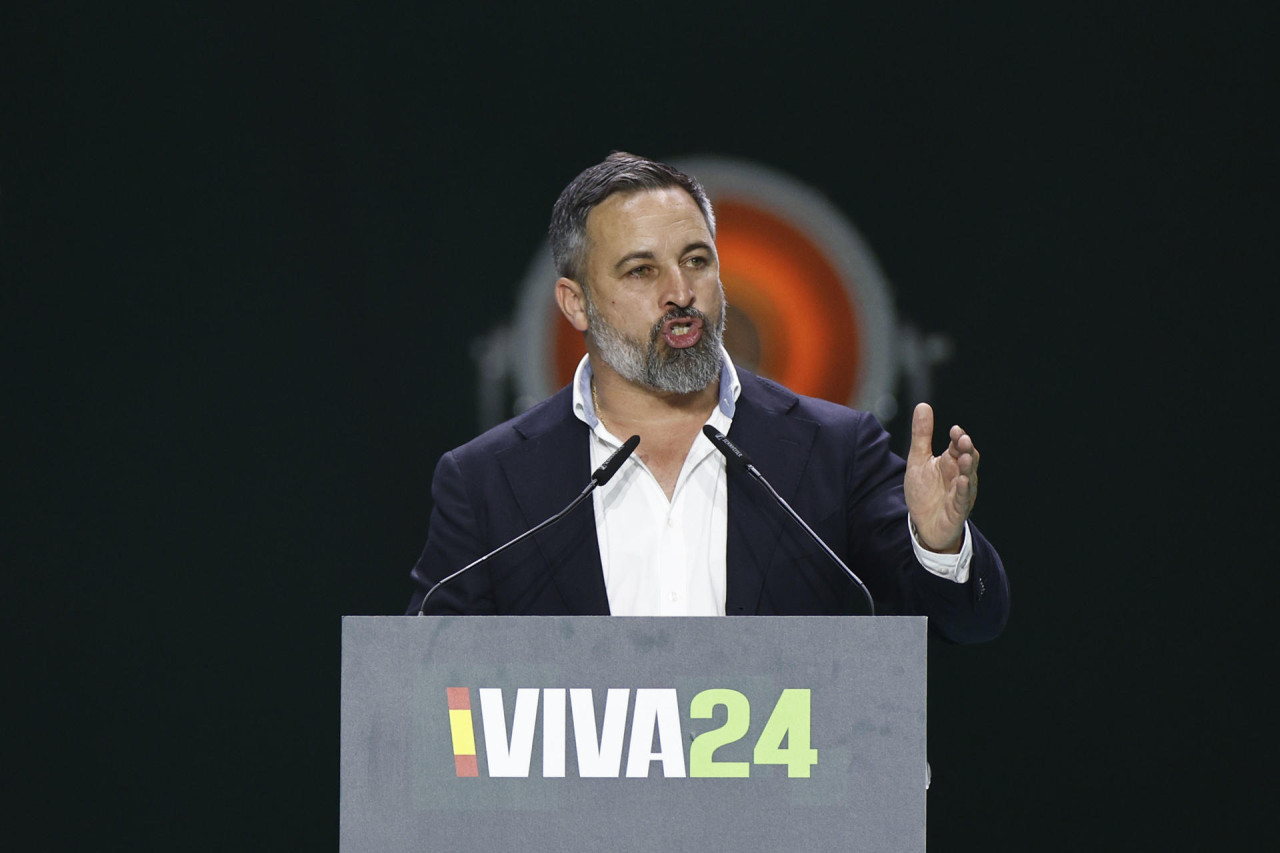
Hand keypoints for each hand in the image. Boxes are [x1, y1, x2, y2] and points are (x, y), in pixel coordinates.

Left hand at [904, 402, 978, 552]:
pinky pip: (963, 499)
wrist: (923, 525)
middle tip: (962, 439)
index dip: (957, 438)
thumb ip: (922, 435)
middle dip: (965, 449)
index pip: (957, 446)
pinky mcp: (958, 510)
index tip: (954, 430)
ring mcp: (961, 492)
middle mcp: (959, 475)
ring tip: (964, 456)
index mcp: (950, 462)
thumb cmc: (925, 492)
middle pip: (967, 459)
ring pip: (968, 477)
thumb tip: (923, 405)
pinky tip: (962, 481)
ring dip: (967, 467)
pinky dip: (963, 490)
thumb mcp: (918, 460)